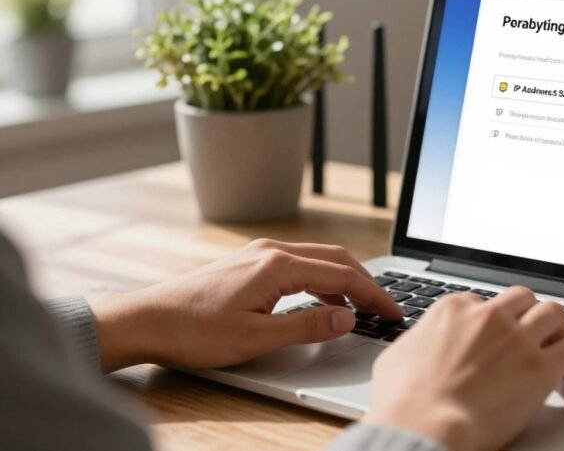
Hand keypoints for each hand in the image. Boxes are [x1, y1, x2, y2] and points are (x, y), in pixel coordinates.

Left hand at [89, 238, 402, 372]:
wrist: (144, 319)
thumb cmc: (193, 331)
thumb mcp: (256, 338)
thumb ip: (307, 326)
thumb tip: (348, 319)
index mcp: (278, 266)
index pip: (344, 276)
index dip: (375, 295)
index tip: (394, 312)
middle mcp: (271, 250)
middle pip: (337, 259)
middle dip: (367, 282)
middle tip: (385, 308)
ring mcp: (258, 252)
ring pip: (318, 259)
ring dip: (344, 281)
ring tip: (358, 309)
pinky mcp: (249, 261)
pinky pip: (298, 263)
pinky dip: (320, 280)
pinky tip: (320, 303)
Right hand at [363, 286, 563, 450]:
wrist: (423, 426)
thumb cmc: (402, 402)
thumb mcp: (396, 356)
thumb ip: (417, 340)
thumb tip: (420, 342)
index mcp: (454, 310)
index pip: (483, 302)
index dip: (490, 322)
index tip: (493, 337)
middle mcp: (489, 317)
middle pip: (522, 299)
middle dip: (528, 315)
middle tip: (530, 335)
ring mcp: (517, 340)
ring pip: (554, 312)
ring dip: (557, 329)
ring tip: (557, 347)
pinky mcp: (540, 368)